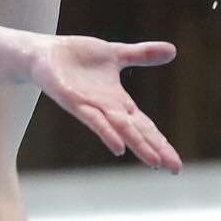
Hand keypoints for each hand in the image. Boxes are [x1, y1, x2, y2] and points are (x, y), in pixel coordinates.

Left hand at [35, 36, 181, 170]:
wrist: (44, 55)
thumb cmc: (77, 58)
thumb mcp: (116, 54)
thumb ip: (142, 55)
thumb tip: (173, 51)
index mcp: (118, 102)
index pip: (145, 126)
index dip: (161, 142)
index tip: (176, 164)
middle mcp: (107, 110)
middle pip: (137, 133)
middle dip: (156, 149)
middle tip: (175, 169)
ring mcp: (92, 108)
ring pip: (120, 130)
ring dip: (137, 145)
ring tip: (154, 162)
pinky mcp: (74, 102)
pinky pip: (94, 120)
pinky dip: (107, 133)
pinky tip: (119, 149)